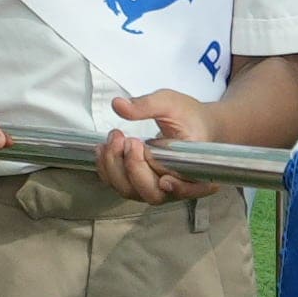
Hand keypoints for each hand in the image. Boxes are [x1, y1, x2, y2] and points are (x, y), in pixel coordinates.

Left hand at [98, 87, 229, 203]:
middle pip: (152, 193)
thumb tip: (119, 105)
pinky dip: (106, 167)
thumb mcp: (170, 103)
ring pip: (130, 191)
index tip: (166, 179)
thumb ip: (147, 104)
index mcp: (193, 168)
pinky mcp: (137, 182)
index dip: (177, 188)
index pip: (186, 188)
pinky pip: (117, 183)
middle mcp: (174, 185)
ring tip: (115, 137)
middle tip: (129, 139)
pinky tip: (104, 147)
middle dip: (134, 167)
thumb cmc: (188, 116)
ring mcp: (154, 186)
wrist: (192, 124)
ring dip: (115, 166)